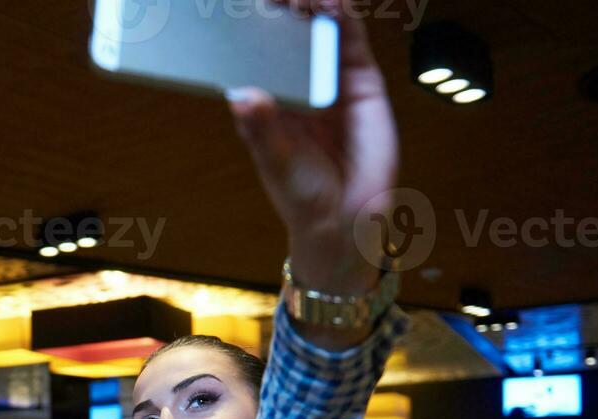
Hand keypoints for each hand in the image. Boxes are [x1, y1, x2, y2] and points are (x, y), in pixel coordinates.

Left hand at [227, 0, 397, 296]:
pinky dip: (344, 19)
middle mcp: (297, 81)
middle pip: (286, 31)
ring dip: (311, 5)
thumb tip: (241, 96)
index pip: (253, 51)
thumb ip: (260, 129)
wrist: (347, 219)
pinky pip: (352, 41)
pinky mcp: (360, 80)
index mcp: (267, 96)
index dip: (247, 26)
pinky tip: (334, 4)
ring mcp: (329, 77)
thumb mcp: (276, 162)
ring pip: (318, 28)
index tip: (237, 7)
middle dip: (279, 7)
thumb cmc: (302, 193)